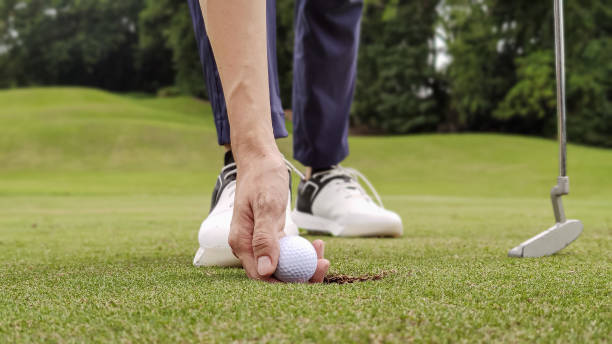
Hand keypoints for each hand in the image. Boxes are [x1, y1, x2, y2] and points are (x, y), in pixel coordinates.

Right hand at [228, 150, 328, 281]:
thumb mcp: (267, 206)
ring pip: (282, 264)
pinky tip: (317, 243)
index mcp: (241, 242)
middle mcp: (248, 246)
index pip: (261, 275)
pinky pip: (286, 252)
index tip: (309, 276)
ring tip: (323, 253)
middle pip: (273, 273)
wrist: (260, 160)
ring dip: (304, 264)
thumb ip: (264, 238)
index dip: (285, 282)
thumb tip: (265, 270)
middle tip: (324, 265)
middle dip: (299, 275)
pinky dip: (301, 251)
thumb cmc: (262, 178)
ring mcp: (258, 242)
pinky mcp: (270, 236)